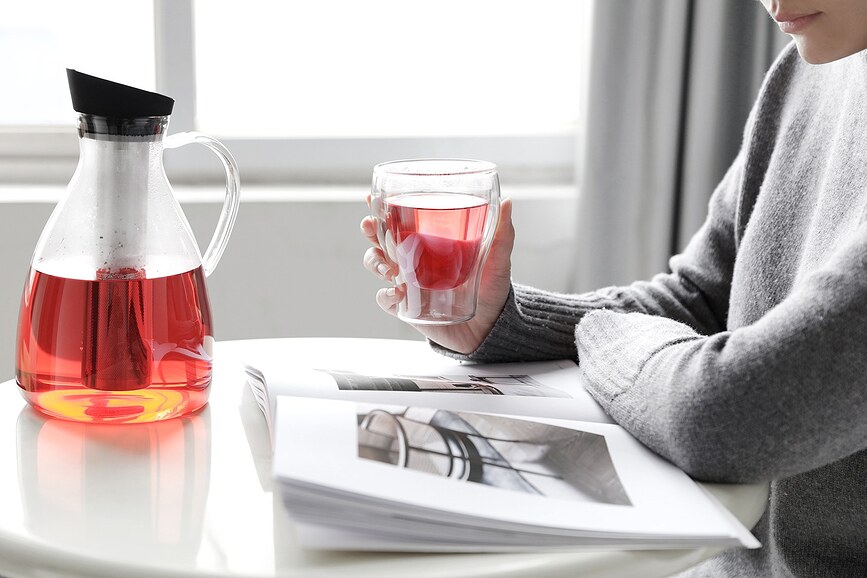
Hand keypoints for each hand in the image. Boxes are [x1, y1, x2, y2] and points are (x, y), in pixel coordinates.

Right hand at [361, 197, 514, 353]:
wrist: (490, 326)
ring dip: (375, 261)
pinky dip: (386, 295)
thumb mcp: (498, 259)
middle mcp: (413, 259)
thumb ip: (502, 232)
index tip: (371, 198)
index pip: (401, 220)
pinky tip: (398, 294)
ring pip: (377, 265)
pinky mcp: (408, 307)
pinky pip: (386, 300)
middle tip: (372, 226)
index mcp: (429, 241)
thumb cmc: (491, 289)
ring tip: (389, 267)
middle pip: (380, 239)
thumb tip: (508, 201)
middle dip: (370, 230)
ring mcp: (408, 282)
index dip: (382, 208)